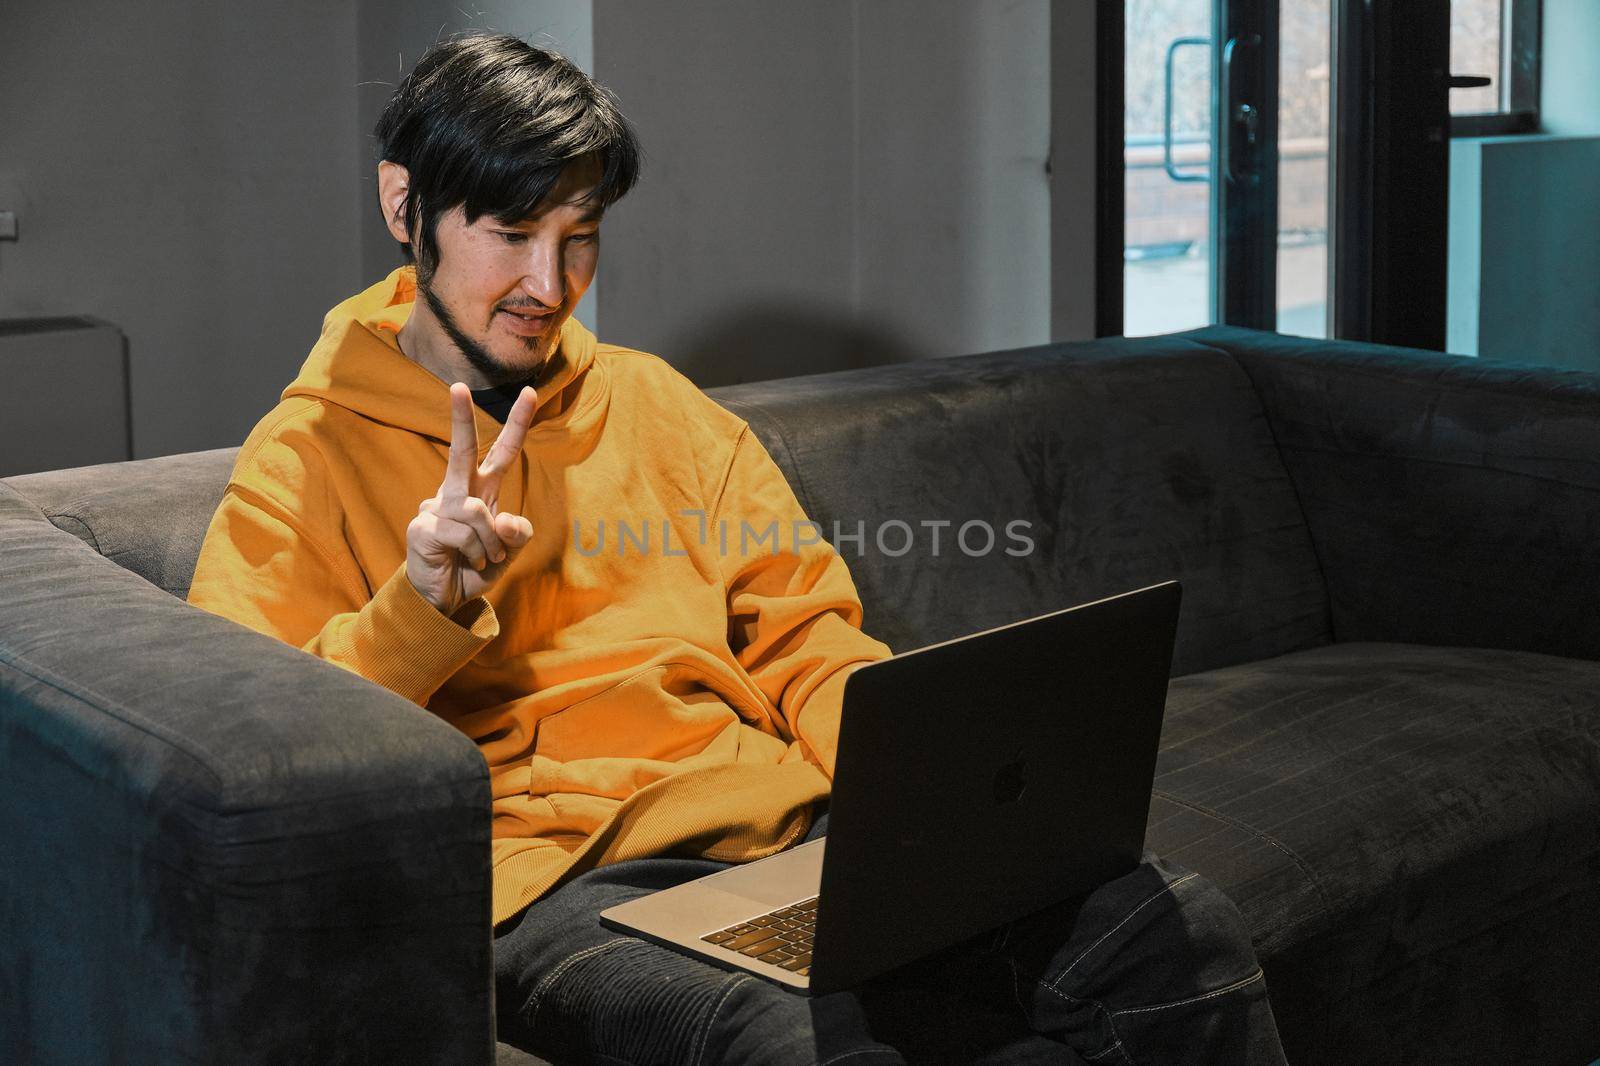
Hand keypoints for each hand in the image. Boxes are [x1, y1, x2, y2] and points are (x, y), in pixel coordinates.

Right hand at [406, 382, 536, 615]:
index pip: (503, 453)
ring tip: (484, 560)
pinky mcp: (422, 526)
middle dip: (461, 418)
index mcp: (483, 492)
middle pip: (463, 450)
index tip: (529, 392)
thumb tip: (506, 519)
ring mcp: (436, 507)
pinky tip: (465, 562)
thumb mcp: (509, 553)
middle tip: (457, 386)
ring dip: (491, 543)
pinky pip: (463, 533)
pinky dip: (475, 552)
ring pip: (477, 512)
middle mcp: (458, 493)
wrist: (445, 600)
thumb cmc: (475, 569)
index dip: (517, 424)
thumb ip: (516, 534)